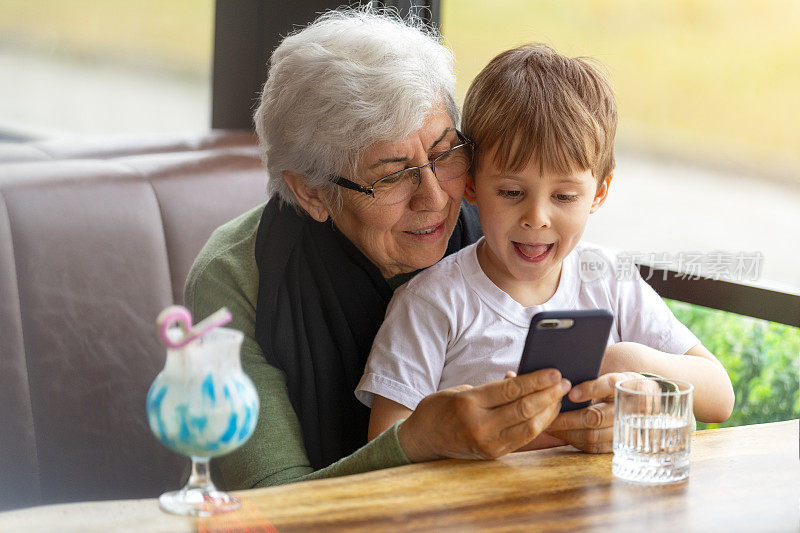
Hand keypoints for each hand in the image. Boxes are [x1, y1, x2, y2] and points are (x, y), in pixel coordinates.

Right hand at [398, 369, 570, 461]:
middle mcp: (479, 425)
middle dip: (548, 395)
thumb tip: (521, 380)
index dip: (537, 380)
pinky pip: (523, 440)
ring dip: (549, 412)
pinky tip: (547, 415)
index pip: (511, 390)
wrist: (422, 439)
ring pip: (529, 427)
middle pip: (524, 408)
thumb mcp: (463, 390)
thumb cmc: (441, 408)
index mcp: (469, 403)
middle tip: (564, 383)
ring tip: (559, 398)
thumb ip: (493, 388)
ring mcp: (486, 443)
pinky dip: (538, 426)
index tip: (555, 372)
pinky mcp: (492, 455)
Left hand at [547, 372, 639, 452]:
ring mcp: (627, 428)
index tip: (571, 394)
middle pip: (597, 416)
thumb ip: (589, 378)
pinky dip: (576, 441)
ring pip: (594, 434)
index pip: (608, 385)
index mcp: (625, 384)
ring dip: (568, 432)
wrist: (638, 401)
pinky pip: (595, 446)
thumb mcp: (607, 375)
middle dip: (569, 419)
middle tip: (550, 416)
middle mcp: (629, 407)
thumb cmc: (612, 385)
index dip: (590, 390)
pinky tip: (562, 435)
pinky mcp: (618, 443)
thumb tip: (561, 382)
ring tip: (551, 427)